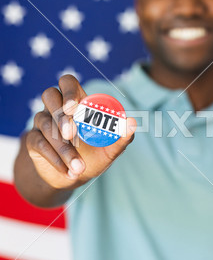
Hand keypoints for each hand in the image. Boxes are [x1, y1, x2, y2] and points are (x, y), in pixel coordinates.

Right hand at [26, 75, 135, 189]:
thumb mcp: (110, 149)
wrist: (73, 177)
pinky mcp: (33, 140)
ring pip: (44, 123)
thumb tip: (132, 123)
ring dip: (63, 147)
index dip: (69, 91)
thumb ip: (122, 137)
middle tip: (71, 132)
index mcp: (77, 103)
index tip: (75, 108)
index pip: (68, 82)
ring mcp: (42, 122)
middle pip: (49, 94)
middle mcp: (56, 108)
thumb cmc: (94, 156)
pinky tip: (68, 171)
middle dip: (60, 113)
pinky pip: (39, 143)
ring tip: (79, 167)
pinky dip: (55, 158)